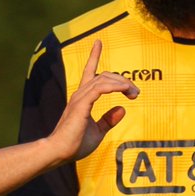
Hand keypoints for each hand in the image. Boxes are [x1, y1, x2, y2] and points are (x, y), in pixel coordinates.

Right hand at [49, 39, 139, 161]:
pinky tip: (123, 91)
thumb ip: (108, 119)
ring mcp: (79, 98)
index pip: (89, 72)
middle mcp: (80, 94)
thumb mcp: (97, 131)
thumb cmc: (74, 144)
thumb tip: (122, 109)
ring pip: (103, 79)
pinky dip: (114, 86)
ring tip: (133, 93)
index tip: (98, 43)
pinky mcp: (81, 105)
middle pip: (103, 75)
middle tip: (135, 92)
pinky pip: (100, 88)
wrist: (58, 152)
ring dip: (122, 83)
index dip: (94, 56)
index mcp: (82, 99)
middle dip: (122, 80)